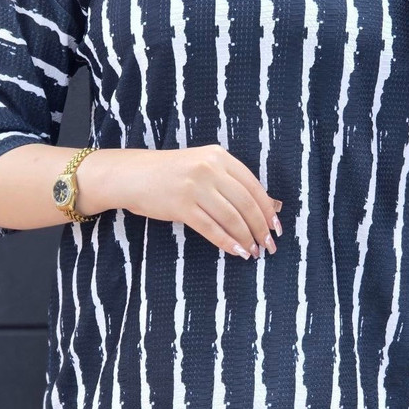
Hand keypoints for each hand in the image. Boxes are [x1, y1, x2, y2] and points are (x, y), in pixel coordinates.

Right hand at [123, 144, 282, 259]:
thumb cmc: (170, 173)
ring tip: (253, 251)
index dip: (268, 209)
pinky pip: (211, 228)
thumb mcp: (202, 166)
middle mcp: (209, 168)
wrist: (132, 175)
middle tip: (269, 245)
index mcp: (219, 156)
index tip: (276, 226)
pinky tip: (235, 252)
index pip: (253, 185)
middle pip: (246, 203)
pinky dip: (226, 242)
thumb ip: (229, 181)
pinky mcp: (181, 205)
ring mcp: (195, 186)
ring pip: (231, 217)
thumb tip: (264, 207)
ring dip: (246, 238)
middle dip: (261, 227)